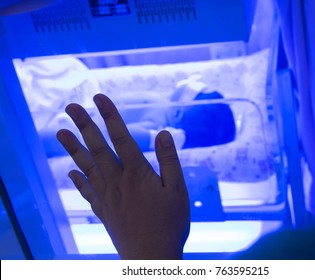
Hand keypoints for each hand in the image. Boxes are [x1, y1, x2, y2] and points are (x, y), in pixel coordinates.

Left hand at [56, 94, 189, 258]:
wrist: (151, 257)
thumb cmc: (170, 224)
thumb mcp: (178, 190)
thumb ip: (169, 160)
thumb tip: (164, 132)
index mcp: (137, 173)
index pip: (121, 137)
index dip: (110, 116)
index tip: (99, 97)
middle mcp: (117, 181)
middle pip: (98, 148)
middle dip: (85, 124)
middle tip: (71, 106)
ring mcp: (107, 196)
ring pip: (87, 166)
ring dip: (73, 148)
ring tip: (60, 131)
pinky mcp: (103, 211)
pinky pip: (87, 191)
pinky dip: (78, 179)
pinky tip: (71, 170)